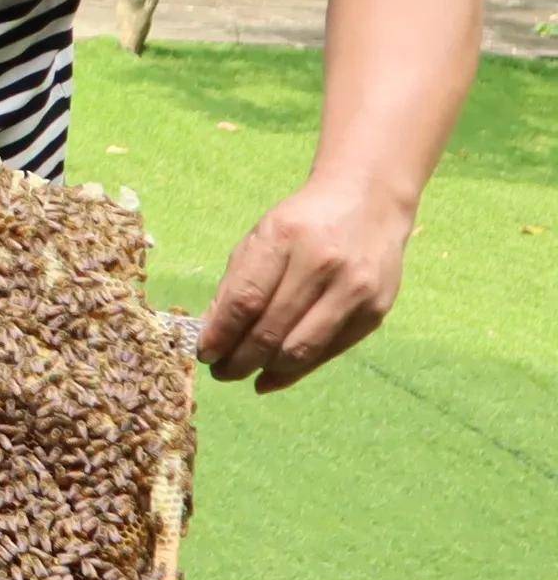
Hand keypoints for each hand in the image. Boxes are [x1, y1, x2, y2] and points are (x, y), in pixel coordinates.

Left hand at [199, 171, 417, 392]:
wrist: (369, 203)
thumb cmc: (303, 223)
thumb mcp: (261, 237)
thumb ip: (237, 283)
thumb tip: (212, 332)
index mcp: (285, 237)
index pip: (245, 299)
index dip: (220, 334)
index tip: (203, 353)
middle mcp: (323, 264)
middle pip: (271, 329)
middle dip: (239, 359)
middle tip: (220, 371)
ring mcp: (354, 290)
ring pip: (300, 349)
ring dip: (265, 369)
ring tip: (243, 374)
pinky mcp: (375, 312)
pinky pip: (328, 352)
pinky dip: (297, 370)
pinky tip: (273, 375)